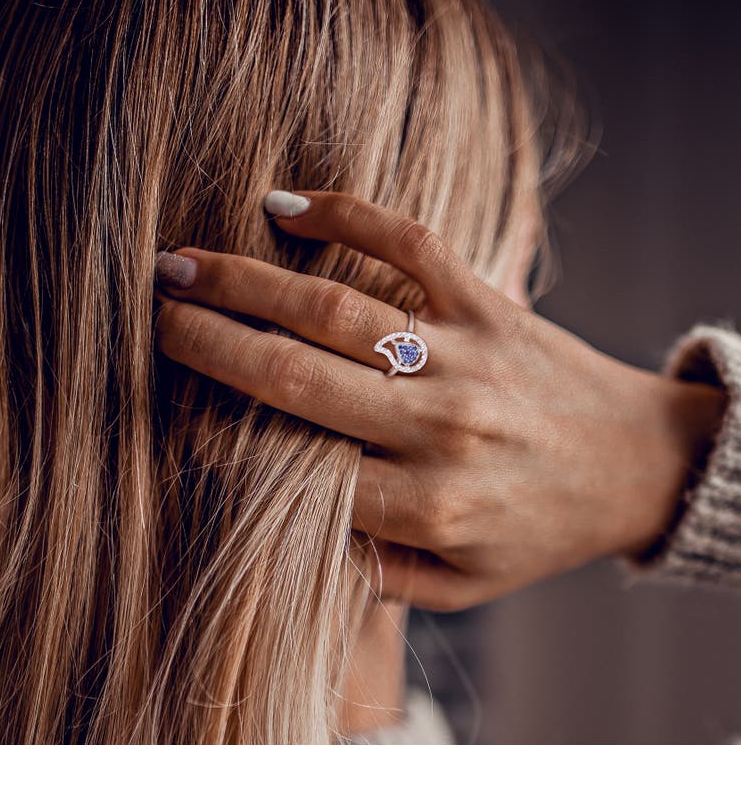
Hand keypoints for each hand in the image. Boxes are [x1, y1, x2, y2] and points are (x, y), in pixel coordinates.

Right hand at [153, 190, 726, 609]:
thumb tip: (297, 542)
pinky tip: (285, 206)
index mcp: (426, 504)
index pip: (296, 467)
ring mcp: (464, 355)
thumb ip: (381, 577)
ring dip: (246, 281)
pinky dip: (345, 216)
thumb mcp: (465, 586)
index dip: (223, 442)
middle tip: (150, 313)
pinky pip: (410, 245)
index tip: (173, 420)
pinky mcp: (489, 303)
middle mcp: (439, 425)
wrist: (640, 465)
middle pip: (293, 375)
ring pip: (334, 310)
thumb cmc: (542, 530)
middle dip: (208, 341)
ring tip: (180, 263)